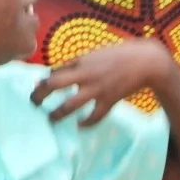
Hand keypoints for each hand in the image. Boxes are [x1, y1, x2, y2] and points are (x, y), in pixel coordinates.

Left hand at [30, 39, 176, 125]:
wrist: (145, 61)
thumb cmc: (118, 54)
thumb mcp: (94, 54)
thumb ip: (75, 63)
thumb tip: (54, 73)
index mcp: (81, 61)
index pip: (54, 71)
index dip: (42, 81)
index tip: (37, 88)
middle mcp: (85, 75)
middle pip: (54, 85)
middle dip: (40, 95)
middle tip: (34, 103)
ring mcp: (97, 89)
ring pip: (70, 105)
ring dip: (58, 114)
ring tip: (51, 119)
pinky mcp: (109, 101)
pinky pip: (94, 117)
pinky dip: (86, 123)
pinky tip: (80, 125)